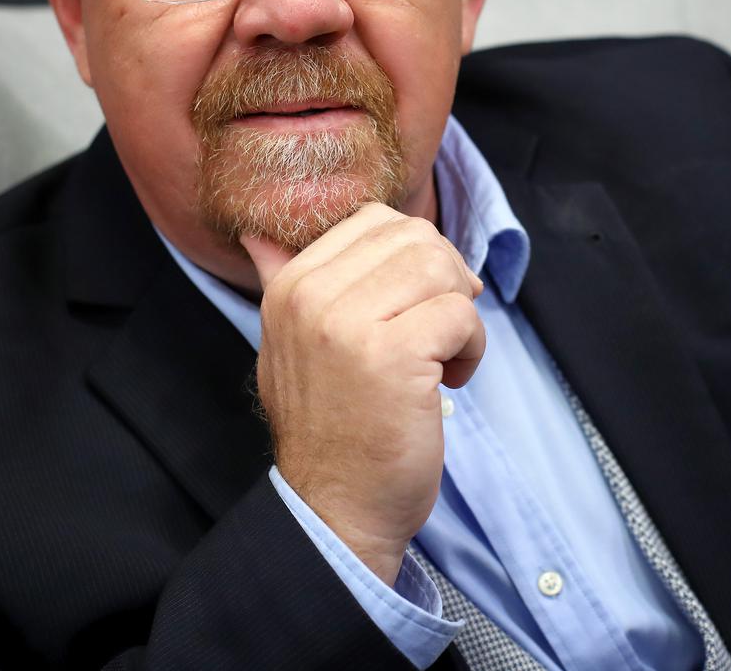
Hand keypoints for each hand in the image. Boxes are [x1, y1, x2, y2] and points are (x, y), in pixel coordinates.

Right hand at [242, 203, 485, 586]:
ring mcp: (349, 324)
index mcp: (289, 286)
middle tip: (444, 328)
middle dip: (446, 277)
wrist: (335, 509)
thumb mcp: (290, 348)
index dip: (415, 255)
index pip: (372, 221)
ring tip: (446, 357)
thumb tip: (258, 235)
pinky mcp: (394, 355)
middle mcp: (311, 296)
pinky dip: (472, 348)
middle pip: (413, 236)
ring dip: (461, 313)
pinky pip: (460, 315)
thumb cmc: (330, 428)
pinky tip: (450, 382)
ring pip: (441, 268)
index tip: (419, 302)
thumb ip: (283, 285)